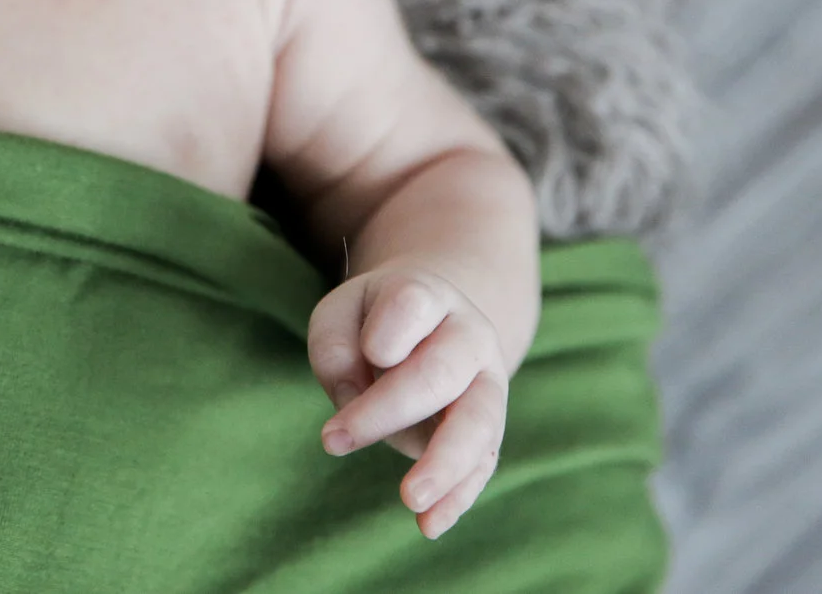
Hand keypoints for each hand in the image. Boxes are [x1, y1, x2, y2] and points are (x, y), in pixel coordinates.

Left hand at [307, 264, 508, 539]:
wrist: (435, 322)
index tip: (369, 350)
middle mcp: (467, 336)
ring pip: (478, 423)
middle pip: (438, 373)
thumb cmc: (374, 321)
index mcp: (427, 297)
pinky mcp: (489, 430)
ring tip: (409, 499)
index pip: (413, 304)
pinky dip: (458, 497)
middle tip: (332, 441)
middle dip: (386, 410)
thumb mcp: (341, 313)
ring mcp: (486, 384)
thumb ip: (334, 347)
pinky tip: (429, 525)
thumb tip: (352, 398)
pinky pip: (483, 465)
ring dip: (443, 464)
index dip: (389, 331)